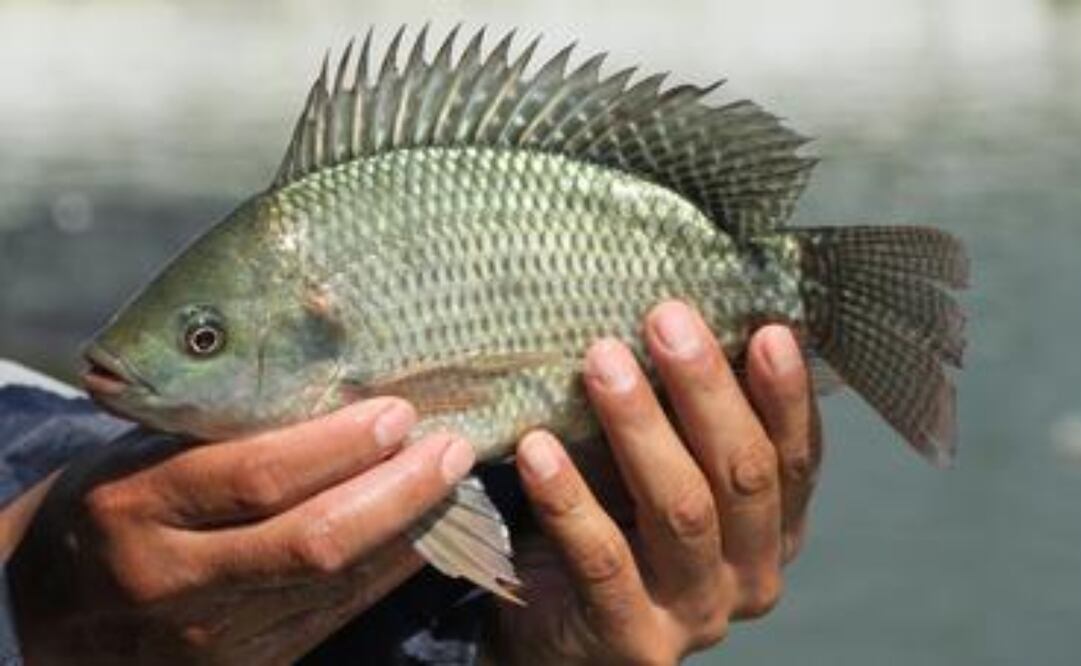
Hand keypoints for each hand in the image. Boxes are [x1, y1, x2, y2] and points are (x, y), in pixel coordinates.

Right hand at [7, 399, 475, 664]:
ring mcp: (208, 637)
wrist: (55, 610)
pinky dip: (387, 571)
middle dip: (398, 493)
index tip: (398, 413)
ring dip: (407, 531)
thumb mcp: (147, 452)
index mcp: (137, 506)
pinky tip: (420, 532)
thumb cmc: (116, 504)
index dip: (339, 446)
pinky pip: (334, 617)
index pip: (258, 477)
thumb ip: (228, 429)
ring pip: (336, 585)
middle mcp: (173, 579)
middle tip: (449, 449)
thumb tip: (342, 384)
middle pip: (313, 542)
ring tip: (449, 481)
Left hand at [491, 302, 821, 664]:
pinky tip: (537, 447)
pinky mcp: (633, 640)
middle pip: (744, 475)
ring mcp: (697, 614)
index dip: (785, 394)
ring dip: (641, 428)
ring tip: (601, 360)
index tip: (766, 328)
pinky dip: (569, 499)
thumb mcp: (657, 466)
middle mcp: (751, 573)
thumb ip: (681, 417)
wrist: (555, 632)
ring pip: (682, 510)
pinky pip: (603, 561)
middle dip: (706, 390)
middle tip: (665, 319)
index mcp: (774, 528)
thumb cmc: (613, 522)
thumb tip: (675, 316)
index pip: (796, 456)